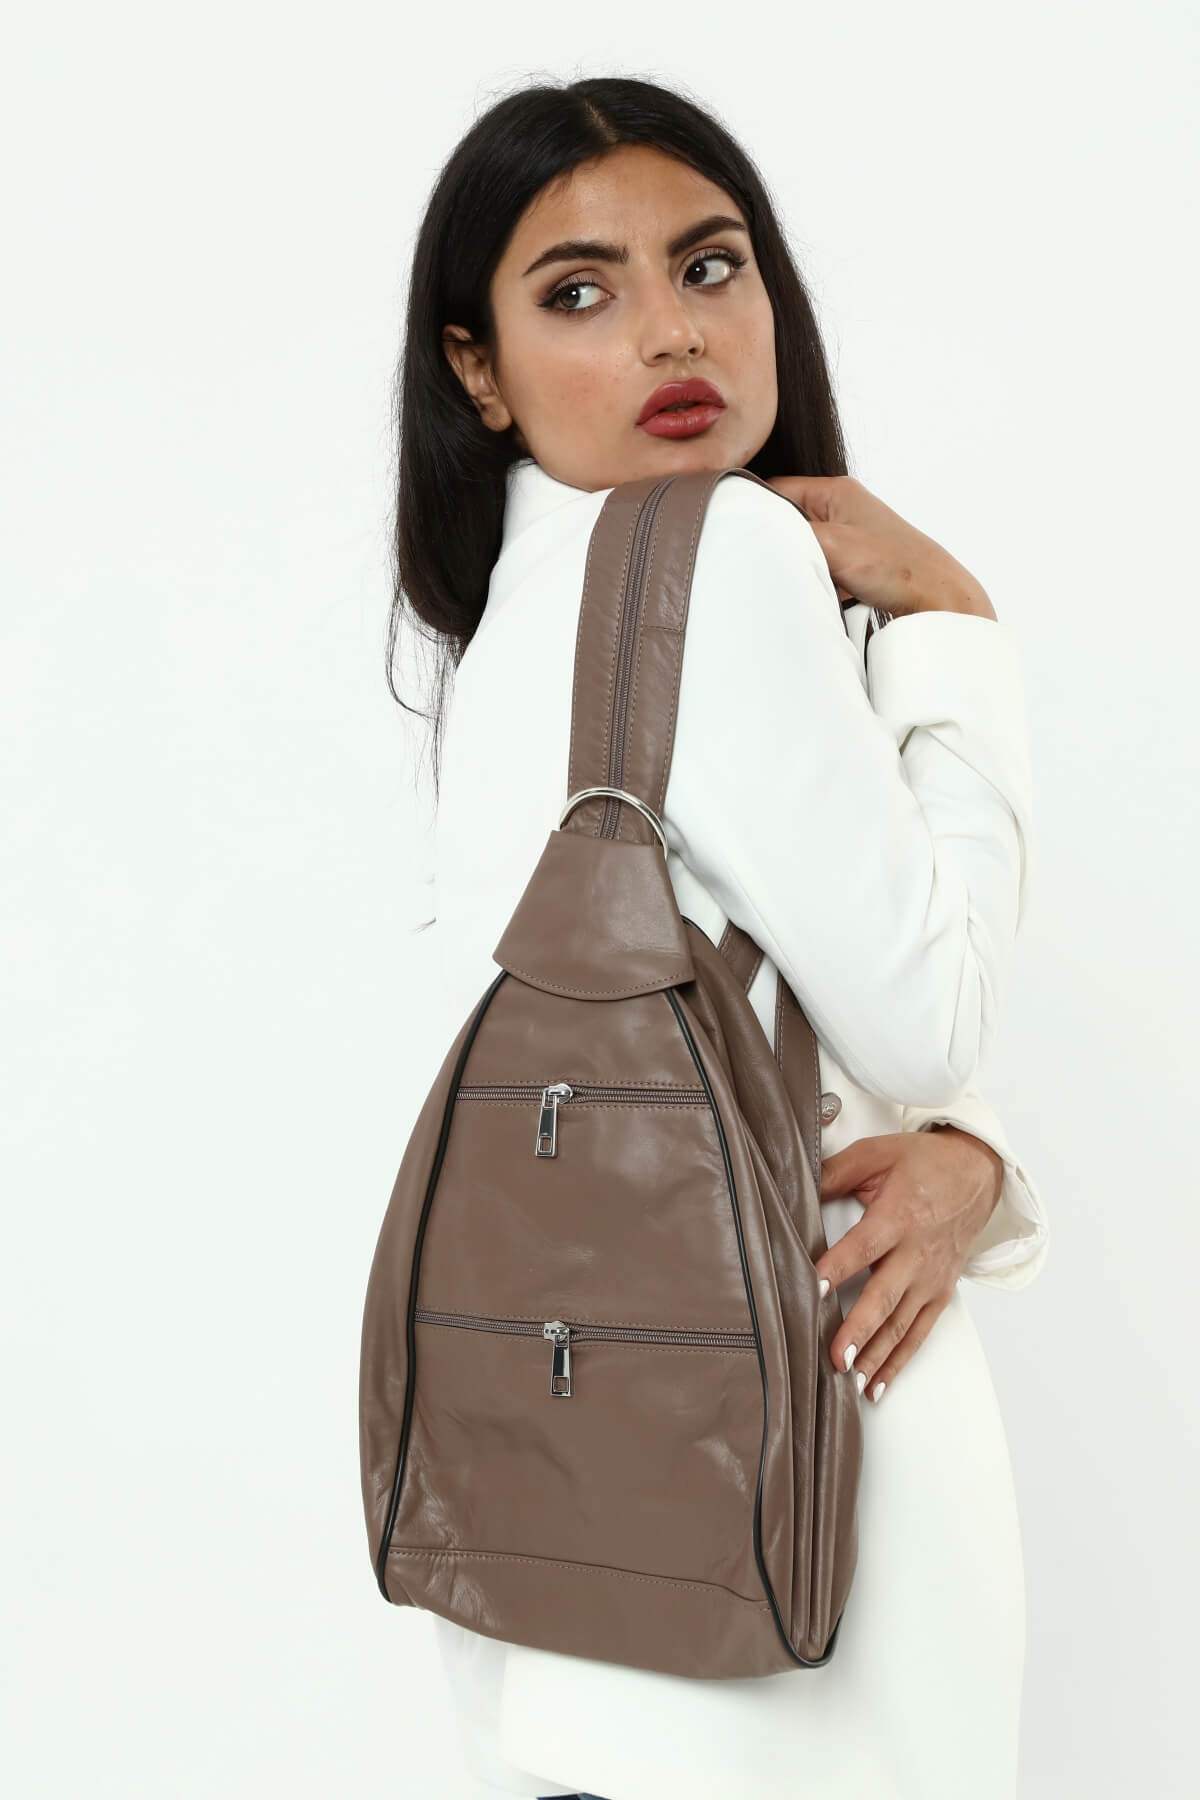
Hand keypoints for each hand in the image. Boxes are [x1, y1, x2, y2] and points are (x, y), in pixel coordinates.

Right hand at [763, 473, 995, 618]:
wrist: (939, 601)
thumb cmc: (898, 567)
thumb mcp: (834, 545)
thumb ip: (790, 534)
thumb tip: (754, 533)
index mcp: (836, 491)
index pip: (775, 489)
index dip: (753, 510)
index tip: (735, 532)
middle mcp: (841, 509)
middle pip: (787, 520)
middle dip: (773, 541)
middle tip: (758, 560)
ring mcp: (848, 538)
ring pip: (801, 547)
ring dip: (795, 564)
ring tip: (788, 577)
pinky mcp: (854, 565)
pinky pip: (818, 567)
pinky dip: (812, 580)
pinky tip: (811, 593)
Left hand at [814, 1125, 1003, 1399]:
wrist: (977, 1173)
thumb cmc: (924, 1162)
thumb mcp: (875, 1154)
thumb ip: (833, 1173)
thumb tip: (791, 1186)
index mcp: (898, 1216)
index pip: (864, 1246)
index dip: (839, 1267)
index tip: (815, 1289)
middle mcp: (917, 1252)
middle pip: (884, 1296)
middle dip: (859, 1329)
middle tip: (836, 1357)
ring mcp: (930, 1278)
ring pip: (901, 1324)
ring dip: (876, 1355)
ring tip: (851, 1380)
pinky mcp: (940, 1293)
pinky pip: (918, 1333)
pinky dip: (899, 1361)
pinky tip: (877, 1384)